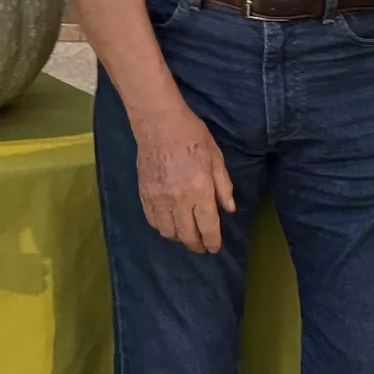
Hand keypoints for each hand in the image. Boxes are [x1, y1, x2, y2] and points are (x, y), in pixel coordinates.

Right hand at [135, 102, 236, 253]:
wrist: (159, 124)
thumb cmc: (193, 137)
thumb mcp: (216, 158)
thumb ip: (223, 186)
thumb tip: (229, 209)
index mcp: (200, 190)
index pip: (207, 227)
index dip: (212, 242)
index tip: (214, 248)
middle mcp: (178, 200)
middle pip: (187, 235)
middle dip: (196, 245)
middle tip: (202, 247)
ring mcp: (158, 199)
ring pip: (168, 232)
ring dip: (179, 238)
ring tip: (186, 236)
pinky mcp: (144, 195)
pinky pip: (153, 221)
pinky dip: (162, 228)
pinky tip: (169, 225)